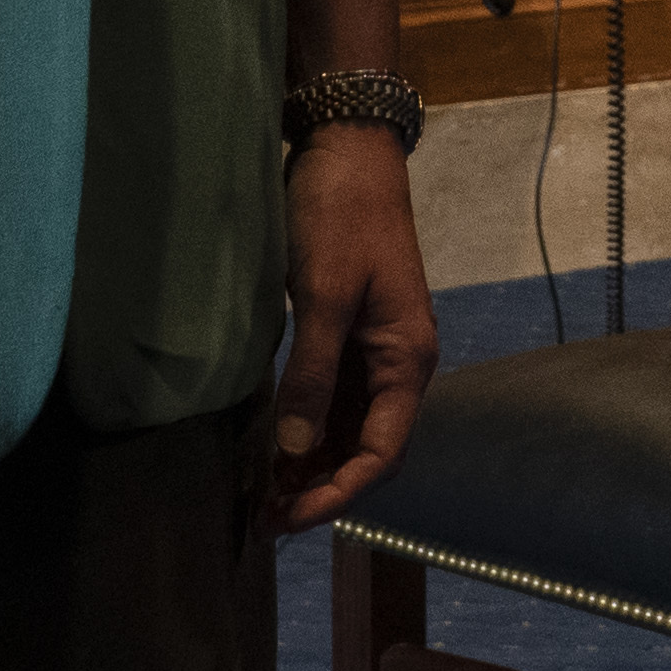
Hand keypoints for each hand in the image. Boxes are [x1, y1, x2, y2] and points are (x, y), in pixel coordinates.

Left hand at [271, 130, 437, 529]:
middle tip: (265, 521)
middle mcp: (398, 364)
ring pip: (349, 430)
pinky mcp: (349, 335)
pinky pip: (333, 401)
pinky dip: (306, 431)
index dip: (339, 493)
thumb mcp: (323, 294)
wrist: (348, 148)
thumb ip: (312, 373)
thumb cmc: (342, 214)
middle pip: (367, 450)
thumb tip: (293, 448)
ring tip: (263, 498)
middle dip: (321, 489)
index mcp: (407, 359)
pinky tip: (272, 450)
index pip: (382, 453)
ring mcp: (374, 351)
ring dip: (311, 466)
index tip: (290, 517)